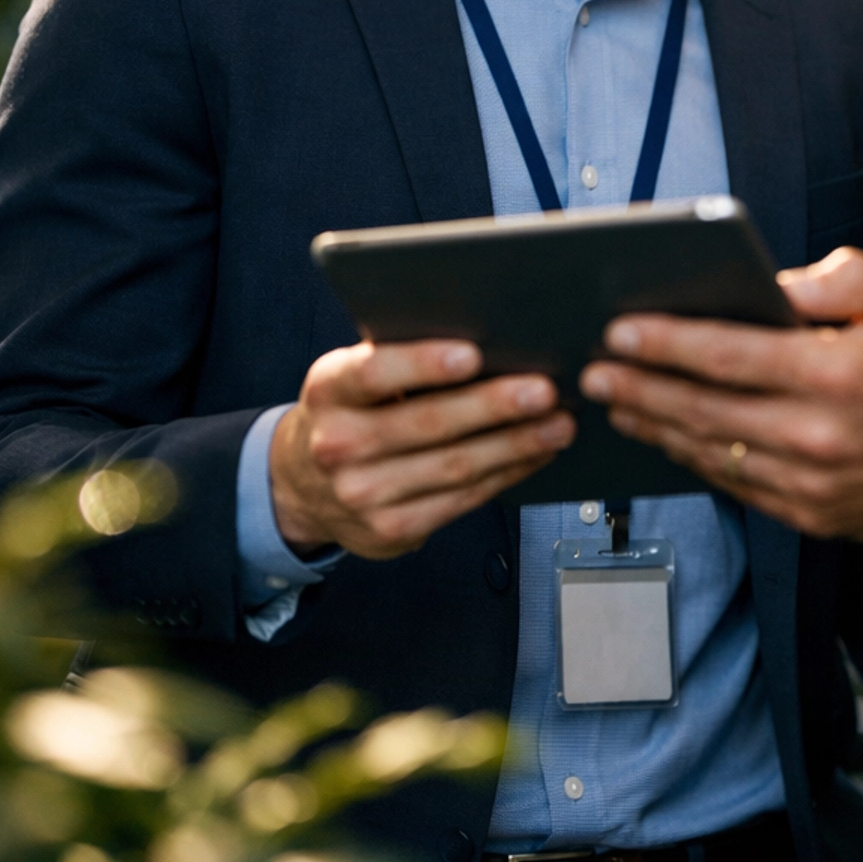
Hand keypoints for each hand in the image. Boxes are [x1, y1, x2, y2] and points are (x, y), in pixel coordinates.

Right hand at [269, 340, 574, 558]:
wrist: (304, 486)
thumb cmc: (351, 412)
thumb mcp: (353, 377)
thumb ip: (399, 356)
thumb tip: (485, 332)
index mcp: (329, 390)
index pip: (373, 372)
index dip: (423, 363)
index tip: (472, 353)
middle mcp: (337, 444)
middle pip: (428, 423)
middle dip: (494, 406)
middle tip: (545, 390)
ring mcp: (362, 494)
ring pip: (454, 467)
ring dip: (516, 445)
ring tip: (558, 424)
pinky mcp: (391, 530)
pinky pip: (461, 501)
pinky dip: (506, 474)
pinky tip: (534, 455)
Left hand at [580, 249, 862, 540]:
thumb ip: (839, 278)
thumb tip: (772, 281)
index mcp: (838, 373)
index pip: (730, 355)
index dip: (667, 342)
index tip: (620, 330)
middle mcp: (819, 435)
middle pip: (705, 410)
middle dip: (640, 387)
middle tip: (592, 370)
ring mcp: (813, 484)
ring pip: (713, 454)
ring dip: (656, 428)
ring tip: (616, 404)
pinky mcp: (813, 515)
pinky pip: (738, 487)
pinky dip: (697, 461)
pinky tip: (670, 439)